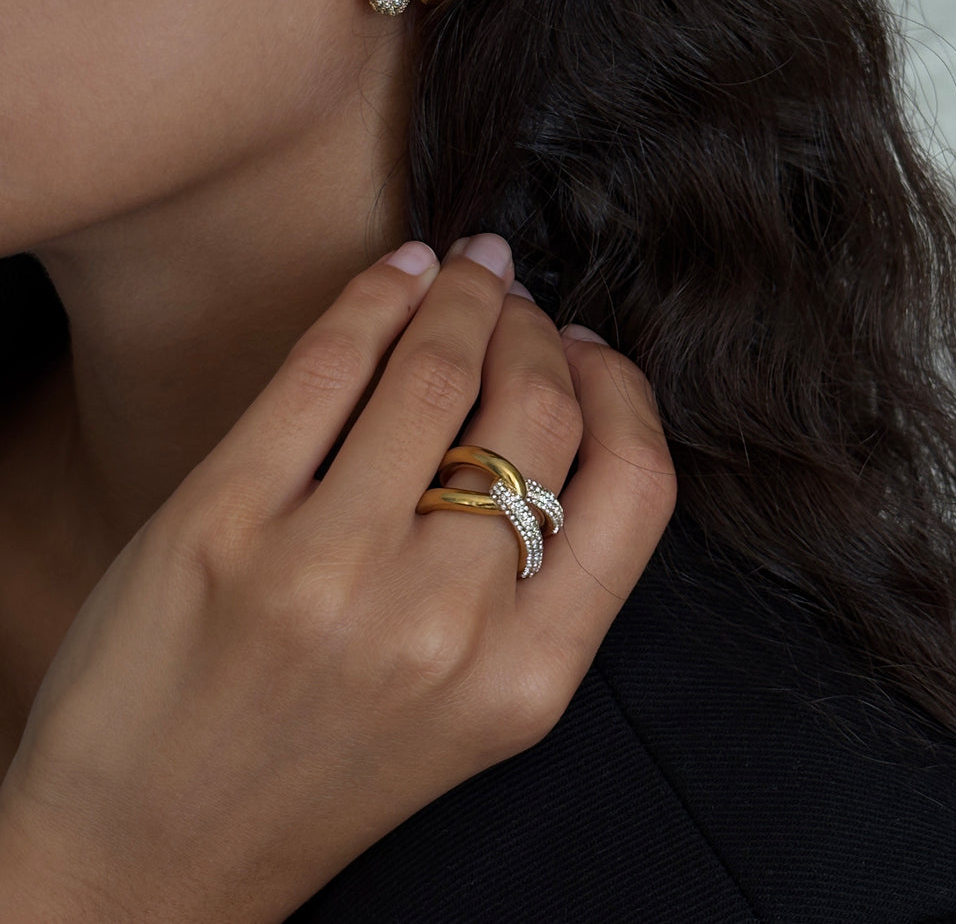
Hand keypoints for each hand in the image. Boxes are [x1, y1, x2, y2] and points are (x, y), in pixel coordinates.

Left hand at [0, 235, 674, 922]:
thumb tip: (562, 395)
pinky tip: (395, 276)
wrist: (148, 852)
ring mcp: (327, 569)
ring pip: (436, 368)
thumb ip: (537, 583)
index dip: (621, 389)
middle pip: (539, 408)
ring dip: (462, 295)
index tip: (589, 352)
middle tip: (515, 302)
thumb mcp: (472, 711)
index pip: (636, 485)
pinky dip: (372, 296)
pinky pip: (326, 362)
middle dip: (535, 329)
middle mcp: (438, 625)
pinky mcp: (224, 521)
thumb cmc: (318, 769)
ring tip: (462, 274)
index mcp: (524, 681)